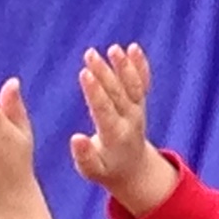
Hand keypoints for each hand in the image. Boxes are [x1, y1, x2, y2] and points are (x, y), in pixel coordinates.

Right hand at [70, 43, 178, 216]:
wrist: (135, 170)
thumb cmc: (107, 170)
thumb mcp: (92, 170)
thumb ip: (84, 155)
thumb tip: (75, 137)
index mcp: (115, 135)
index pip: (104, 109)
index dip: (95, 91)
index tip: (84, 73)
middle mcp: (130, 119)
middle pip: (117, 93)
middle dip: (105, 73)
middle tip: (90, 54)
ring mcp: (138, 110)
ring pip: (133, 85)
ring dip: (125, 66)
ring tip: (114, 48)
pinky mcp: (141, 103)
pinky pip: (143, 83)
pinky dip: (141, 66)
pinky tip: (134, 48)